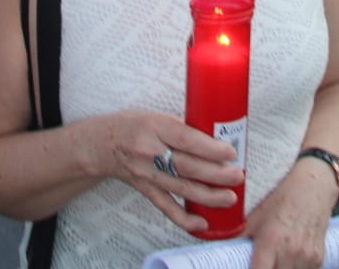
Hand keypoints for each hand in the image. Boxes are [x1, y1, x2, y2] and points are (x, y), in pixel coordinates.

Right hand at [92, 110, 241, 234]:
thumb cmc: (132, 126)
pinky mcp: (144, 189)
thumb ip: (182, 126)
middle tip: (237, 175)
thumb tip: (216, 136)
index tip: (230, 152)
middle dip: (215, 173)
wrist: (101, 144)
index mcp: (154, 126)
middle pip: (186, 166)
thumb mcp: (156, 116)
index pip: (185, 139)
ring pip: (180, 188)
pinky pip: (165, 206)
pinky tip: (201, 222)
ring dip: (207, 196)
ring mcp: (146, 173)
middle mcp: (149, 151)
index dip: (209, 148)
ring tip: (229, 197)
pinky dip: (184, 217)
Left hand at [245, 162, 337, 268]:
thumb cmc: (282, 196)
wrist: (313, 184)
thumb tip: (219, 246)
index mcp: (271, 240)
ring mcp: (307, 256)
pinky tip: (287, 259)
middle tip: (260, 262)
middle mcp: (291, 251)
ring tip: (274, 260)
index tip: (247, 266)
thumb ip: (237, 235)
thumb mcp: (256, 214)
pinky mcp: (318, 257)